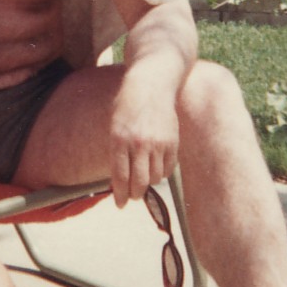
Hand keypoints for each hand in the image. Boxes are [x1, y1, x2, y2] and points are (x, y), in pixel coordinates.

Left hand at [109, 57, 179, 207]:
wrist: (151, 83)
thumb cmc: (128, 104)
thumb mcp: (115, 124)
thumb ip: (116, 150)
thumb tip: (119, 179)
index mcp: (119, 139)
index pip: (119, 176)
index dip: (120, 194)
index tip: (120, 204)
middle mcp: (138, 143)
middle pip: (138, 182)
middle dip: (134, 194)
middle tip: (133, 197)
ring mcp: (157, 143)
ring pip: (154, 177)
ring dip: (148, 182)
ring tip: (144, 178)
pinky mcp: (172, 141)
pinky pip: (168, 168)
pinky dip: (162, 172)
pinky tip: (156, 168)